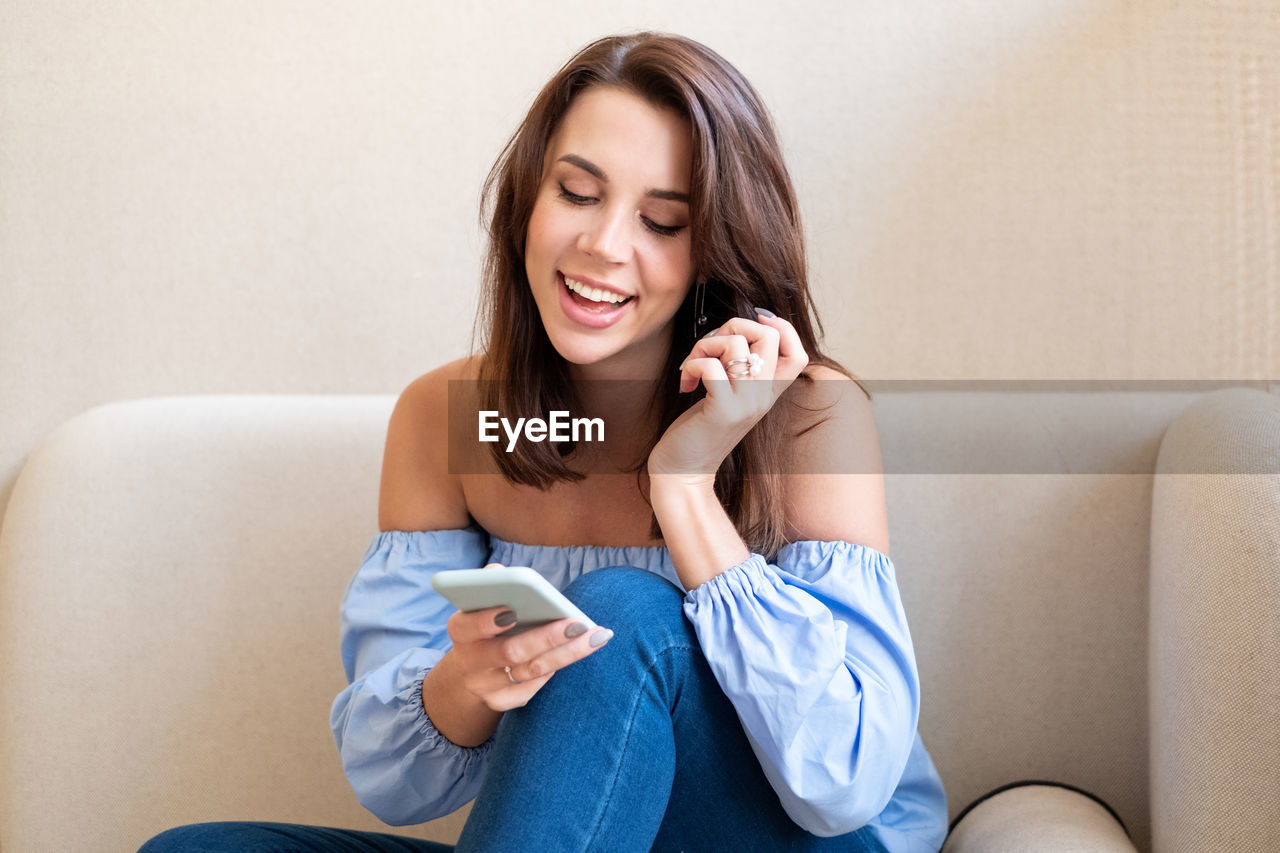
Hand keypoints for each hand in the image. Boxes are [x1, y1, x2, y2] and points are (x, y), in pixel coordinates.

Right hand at [443, 564, 612, 712]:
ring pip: (532, 671)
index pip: (468, 627)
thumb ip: (490, 587)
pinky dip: (556, 667)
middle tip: (579, 624)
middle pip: (511, 652)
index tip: (512, 611)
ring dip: (567, 653)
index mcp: (460, 632)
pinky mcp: (500, 701)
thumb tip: (499, 572)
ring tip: (596, 636)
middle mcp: (470, 662)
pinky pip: (534, 687)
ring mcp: (485, 686)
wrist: (470, 670)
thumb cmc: (484, 626)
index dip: (487, 621)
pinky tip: (577, 651)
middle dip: (547, 637)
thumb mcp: (479, 606)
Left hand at [648, 311, 808, 481]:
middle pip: (768, 336)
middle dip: (732, 326)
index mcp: (769, 392)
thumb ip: (740, 369)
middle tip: (710, 348)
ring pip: (736, 344)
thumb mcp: (730, 395)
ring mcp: (745, 404)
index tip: (751, 326)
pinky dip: (692, 364)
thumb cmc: (701, 428)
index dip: (781, 327)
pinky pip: (710, 366)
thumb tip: (735, 330)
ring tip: (692, 366)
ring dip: (705, 345)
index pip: (798, 353)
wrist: (683, 471)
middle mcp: (763, 397)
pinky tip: (686, 382)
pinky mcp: (722, 410)